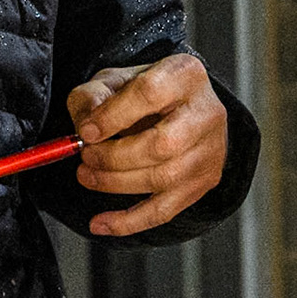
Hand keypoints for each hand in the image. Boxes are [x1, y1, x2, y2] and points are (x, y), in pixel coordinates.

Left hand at [67, 53, 227, 236]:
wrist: (180, 107)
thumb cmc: (147, 92)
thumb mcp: (114, 80)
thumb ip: (93, 96)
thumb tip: (87, 126)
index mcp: (184, 75)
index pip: (150, 94)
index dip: (113, 116)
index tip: (86, 131)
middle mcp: (206, 112)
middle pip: (162, 144)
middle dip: (114, 156)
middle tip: (86, 156)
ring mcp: (210, 150)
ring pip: (163, 178)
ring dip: (115, 183)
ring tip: (88, 175)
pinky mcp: (204, 181)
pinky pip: (165, 210)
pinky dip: (128, 221)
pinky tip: (101, 222)